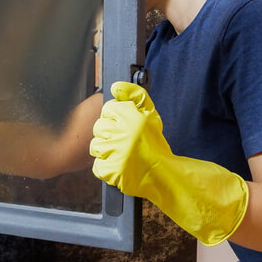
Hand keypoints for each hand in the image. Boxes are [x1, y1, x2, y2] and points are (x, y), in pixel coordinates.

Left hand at [90, 81, 248, 244]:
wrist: (165, 175)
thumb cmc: (156, 145)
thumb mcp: (151, 115)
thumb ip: (135, 95)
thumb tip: (115, 86)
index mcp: (132, 117)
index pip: (108, 108)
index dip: (114, 117)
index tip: (122, 125)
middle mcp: (123, 133)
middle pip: (99, 127)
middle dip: (109, 134)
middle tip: (122, 141)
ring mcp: (116, 153)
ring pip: (96, 146)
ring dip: (106, 150)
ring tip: (121, 153)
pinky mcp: (112, 171)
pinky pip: (97, 166)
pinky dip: (107, 168)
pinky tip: (119, 165)